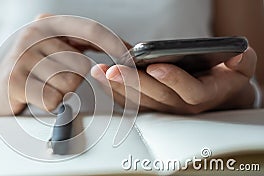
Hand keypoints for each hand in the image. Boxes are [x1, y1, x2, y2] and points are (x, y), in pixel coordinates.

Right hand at [0, 14, 127, 114]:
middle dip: (73, 79)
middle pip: (81, 64)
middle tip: (51, 79)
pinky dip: (49, 104)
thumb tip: (120, 48)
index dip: (113, 45)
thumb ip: (80, 44)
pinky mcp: (16, 81)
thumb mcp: (52, 49)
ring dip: (61, 93)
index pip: (90, 30)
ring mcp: (22, 56)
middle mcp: (33, 35)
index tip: (128, 58)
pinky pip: (53, 99)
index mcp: (46, 23)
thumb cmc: (29, 71)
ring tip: (41, 86)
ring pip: (69, 84)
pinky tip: (35, 96)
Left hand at [91, 47, 256, 113]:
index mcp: (205, 95)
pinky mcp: (150, 107)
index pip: (190, 92)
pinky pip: (130, 102)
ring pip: (140, 102)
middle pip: (157, 98)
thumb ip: (242, 62)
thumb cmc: (225, 75)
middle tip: (114, 69)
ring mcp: (164, 109)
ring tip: (100, 70)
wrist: (216, 94)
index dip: (173, 79)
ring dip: (118, 86)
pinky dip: (114, 89)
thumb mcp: (241, 66)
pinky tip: (100, 76)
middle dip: (134, 82)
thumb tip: (238, 56)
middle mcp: (183, 107)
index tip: (155, 66)